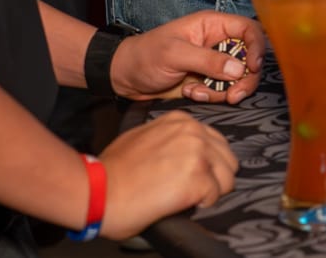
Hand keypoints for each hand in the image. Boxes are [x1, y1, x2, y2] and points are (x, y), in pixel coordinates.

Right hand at [97, 110, 238, 239]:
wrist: (98, 190)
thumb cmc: (114, 171)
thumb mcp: (143, 137)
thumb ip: (169, 138)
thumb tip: (182, 152)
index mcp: (181, 121)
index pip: (216, 142)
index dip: (207, 163)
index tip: (192, 174)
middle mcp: (193, 132)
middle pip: (227, 159)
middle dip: (214, 177)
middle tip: (191, 189)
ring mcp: (197, 153)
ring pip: (227, 178)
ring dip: (210, 191)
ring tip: (185, 196)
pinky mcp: (197, 177)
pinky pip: (215, 196)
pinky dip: (201, 205)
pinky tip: (180, 203)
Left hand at [112, 12, 265, 104]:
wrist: (124, 77)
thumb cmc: (145, 56)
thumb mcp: (175, 54)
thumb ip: (208, 60)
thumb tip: (239, 69)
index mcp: (212, 25)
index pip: (249, 29)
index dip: (257, 46)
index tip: (253, 66)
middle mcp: (217, 43)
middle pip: (249, 58)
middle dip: (245, 78)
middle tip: (234, 95)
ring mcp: (213, 63)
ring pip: (238, 78)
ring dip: (224, 91)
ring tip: (198, 92)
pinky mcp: (207, 81)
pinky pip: (222, 91)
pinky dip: (210, 96)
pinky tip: (190, 92)